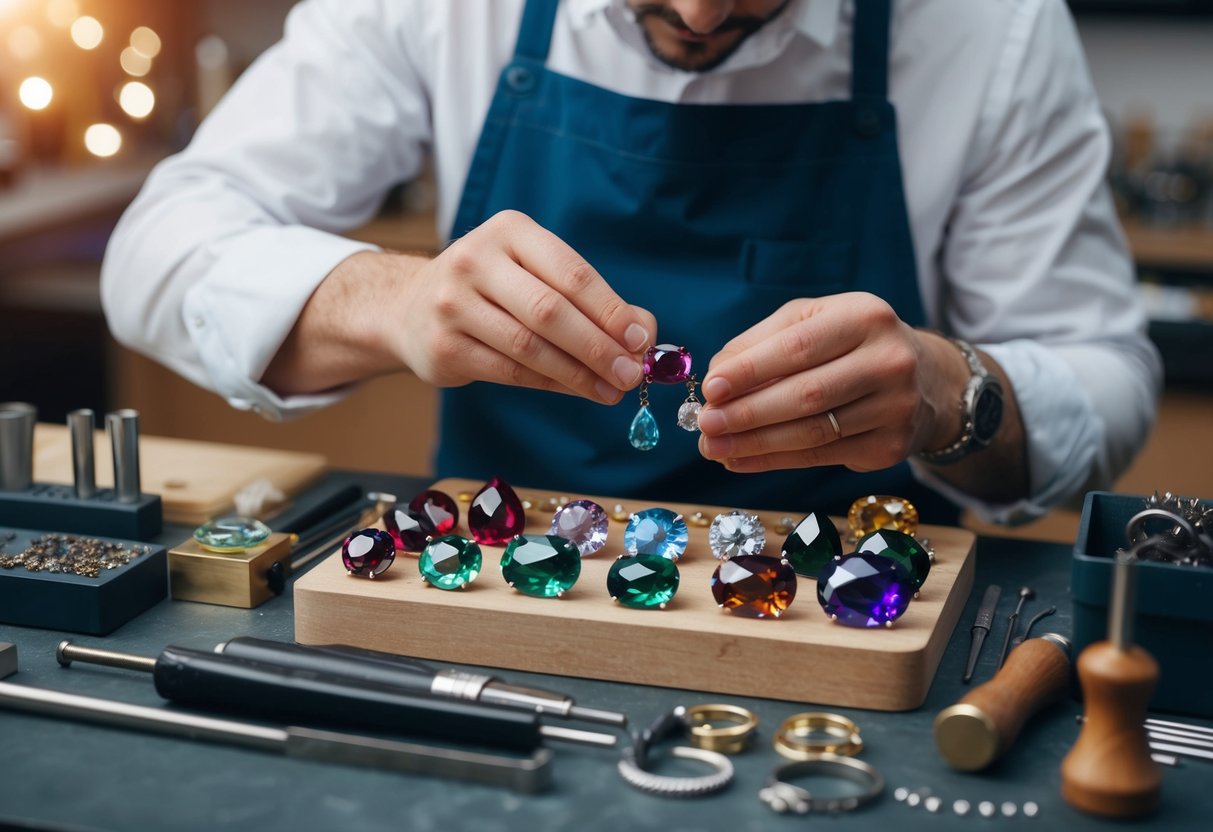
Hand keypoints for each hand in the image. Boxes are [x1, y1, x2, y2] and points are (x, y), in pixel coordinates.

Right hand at [396, 210, 654, 402]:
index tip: (640, 340)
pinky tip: (575, 389)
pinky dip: (549, 384)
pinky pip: (509, 371)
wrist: (410, 307)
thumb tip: (642, 334)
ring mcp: (453, 304)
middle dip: (598, 347)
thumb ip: (589, 300)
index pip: (571, 273)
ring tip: (610, 390)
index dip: (610, 310)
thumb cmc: (493, 290)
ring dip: (577, 374)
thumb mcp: (536, 274)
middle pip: (550, 311)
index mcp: (510, 232)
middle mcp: (476, 260)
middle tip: (630, 374)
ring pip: (529, 347)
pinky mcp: (444, 347)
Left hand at [696, 293, 965, 472]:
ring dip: (755, 443)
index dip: (751, 370)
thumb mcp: (811, 322)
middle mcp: (889, 361)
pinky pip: (821, 457)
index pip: (798, 348)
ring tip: (713, 446)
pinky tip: (740, 459)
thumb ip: (761, 342)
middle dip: (747, 413)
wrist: (922, 379)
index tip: (711, 387)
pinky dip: (774, 461)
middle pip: (806, 395)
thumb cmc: (848, 344)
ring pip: (812, 432)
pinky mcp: (890, 447)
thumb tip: (715, 376)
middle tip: (705, 424)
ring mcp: (895, 407)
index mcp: (865, 317)